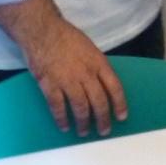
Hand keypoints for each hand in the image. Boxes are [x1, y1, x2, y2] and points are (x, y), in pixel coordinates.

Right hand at [0, 0, 126, 135]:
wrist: (43, 32)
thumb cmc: (68, 38)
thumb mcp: (91, 49)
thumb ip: (97, 66)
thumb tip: (101, 83)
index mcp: (99, 63)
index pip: (114, 87)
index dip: (119, 104)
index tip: (122, 117)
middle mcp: (86, 74)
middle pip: (99, 101)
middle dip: (103, 118)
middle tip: (104, 130)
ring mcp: (68, 80)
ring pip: (80, 107)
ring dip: (83, 122)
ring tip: (85, 132)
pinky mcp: (50, 85)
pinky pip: (58, 106)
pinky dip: (62, 119)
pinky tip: (64, 126)